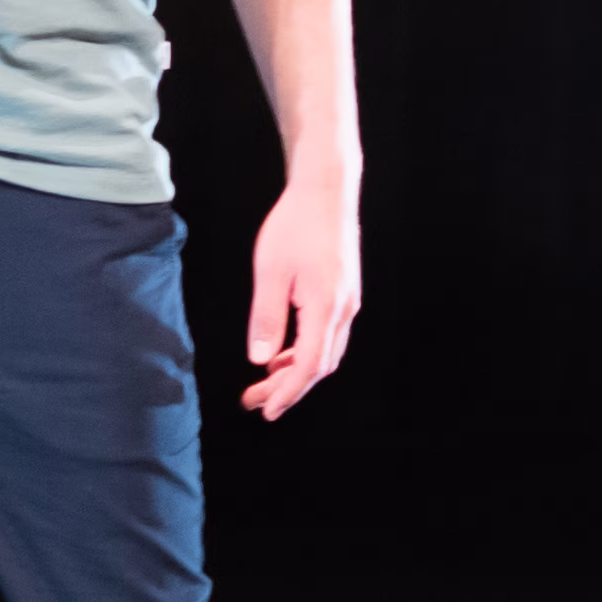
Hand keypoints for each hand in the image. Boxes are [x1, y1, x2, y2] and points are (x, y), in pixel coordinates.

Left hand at [240, 177, 361, 419]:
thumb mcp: (271, 272)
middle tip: (254, 401)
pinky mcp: (344, 293)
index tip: (267, 410)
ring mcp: (347, 302)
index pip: (309, 366)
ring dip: (296, 372)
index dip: (288, 392)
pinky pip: (327, 336)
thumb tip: (261, 360)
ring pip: (325, 353)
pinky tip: (281, 353)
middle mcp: (344, 310)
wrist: (326, 191)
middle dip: (288, 389)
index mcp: (326, 307)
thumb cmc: (295, 225)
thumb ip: (267, 318)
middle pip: (319, 366)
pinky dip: (304, 352)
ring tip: (263, 382)